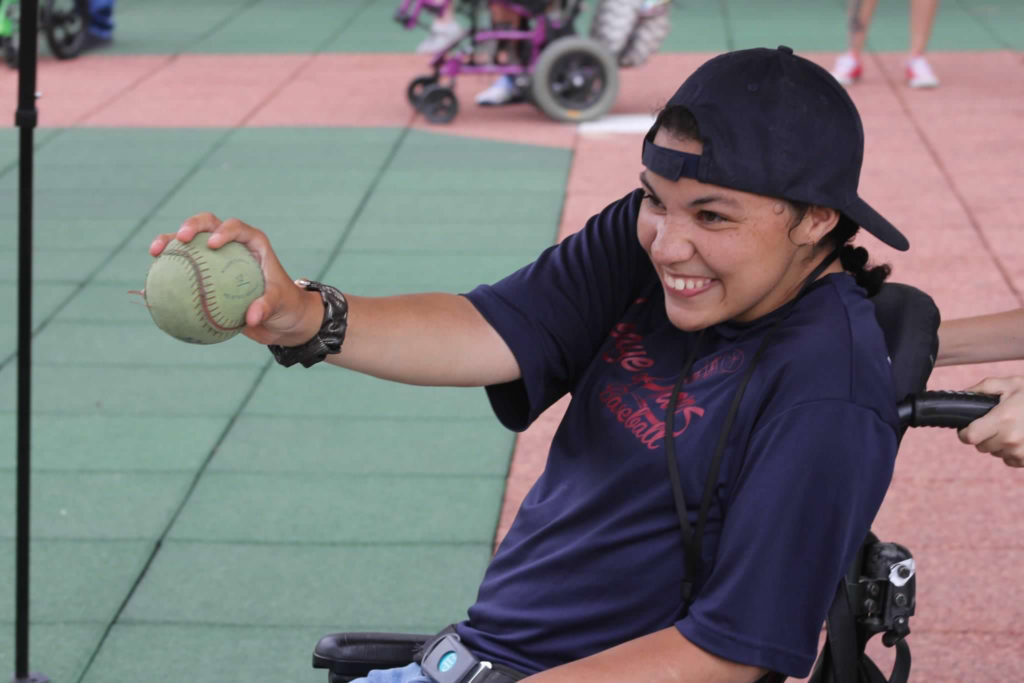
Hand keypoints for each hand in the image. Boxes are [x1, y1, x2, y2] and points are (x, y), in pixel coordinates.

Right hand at [149, 213, 323, 345]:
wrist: (280, 319)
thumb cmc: (285, 306)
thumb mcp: (280, 306)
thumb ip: (266, 307)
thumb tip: (251, 318)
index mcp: (253, 243)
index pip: (237, 228)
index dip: (224, 230)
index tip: (213, 244)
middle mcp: (232, 245)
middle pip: (208, 224)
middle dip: (192, 225)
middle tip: (181, 239)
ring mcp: (216, 258)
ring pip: (189, 243)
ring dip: (169, 242)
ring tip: (155, 252)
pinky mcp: (205, 274)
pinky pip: (183, 272)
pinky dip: (168, 275)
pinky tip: (150, 286)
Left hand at [958, 376, 1023, 467]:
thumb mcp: (1009, 383)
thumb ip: (982, 389)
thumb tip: (963, 397)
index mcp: (1002, 420)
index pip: (969, 437)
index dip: (965, 432)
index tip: (968, 427)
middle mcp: (1011, 439)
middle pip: (981, 446)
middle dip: (983, 436)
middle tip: (995, 423)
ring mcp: (1022, 452)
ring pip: (995, 453)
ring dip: (999, 444)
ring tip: (1012, 428)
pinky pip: (1010, 460)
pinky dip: (1012, 452)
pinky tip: (1020, 438)